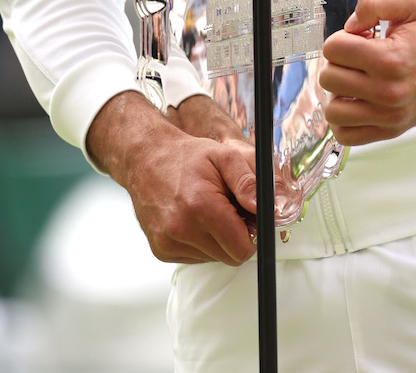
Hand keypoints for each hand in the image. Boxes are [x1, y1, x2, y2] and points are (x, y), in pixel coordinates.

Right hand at [87, 91, 257, 265]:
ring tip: (209, 210)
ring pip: (213, 258)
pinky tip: (193, 219)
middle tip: (229, 209)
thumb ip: (249, 182)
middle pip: (229, 256)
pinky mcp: (161, 251)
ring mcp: (168, 243)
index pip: (241, 248)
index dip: (252, 234)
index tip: (248, 218)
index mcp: (201, 206)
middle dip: (236, 236)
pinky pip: (195, 257)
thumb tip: (268, 209)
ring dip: (218, 239)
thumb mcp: (225, 156)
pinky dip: (201, 242)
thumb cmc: (186, 157)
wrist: (146, 159)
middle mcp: (181, 230)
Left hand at [320, 0, 415, 145]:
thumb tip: (349, 26)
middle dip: (338, 62)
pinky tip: (356, 101)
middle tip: (357, 58)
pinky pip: (346, 135)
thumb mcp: (409, 1)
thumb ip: (373, 3)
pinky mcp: (390, 130)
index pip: (333, 49)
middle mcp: (388, 92)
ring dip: (337, 92)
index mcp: (390, 59)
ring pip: (333, 110)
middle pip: (329, 78)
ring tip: (355, 80)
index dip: (342, 38)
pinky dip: (344, 119)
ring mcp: (389, 116)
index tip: (360, 39)